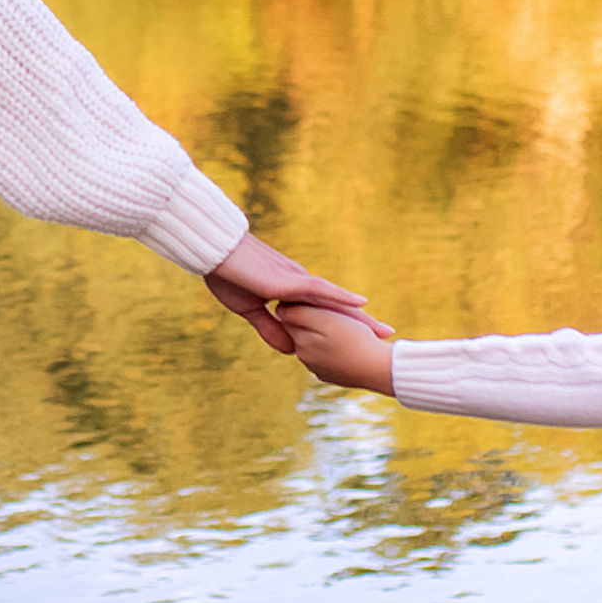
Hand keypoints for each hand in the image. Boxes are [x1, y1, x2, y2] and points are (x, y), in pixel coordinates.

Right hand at [203, 229, 369, 356]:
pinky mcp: (288, 281)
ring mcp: (296, 282)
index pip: (323, 312)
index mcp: (291, 294)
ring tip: (382, 328)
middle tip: (386, 334)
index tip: (363, 336)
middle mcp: (300, 285)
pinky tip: (361, 302)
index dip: (343, 323)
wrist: (215, 253)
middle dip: (361, 322)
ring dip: (358, 315)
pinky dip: (340, 296)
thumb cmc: (228, 276)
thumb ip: (271, 328)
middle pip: (336, 307)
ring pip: (334, 301)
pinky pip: (320, 289)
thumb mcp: (250, 310)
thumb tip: (291, 349)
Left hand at [279, 302, 398, 393]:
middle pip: (301, 329)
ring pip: (314, 343)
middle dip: (312, 320)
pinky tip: (348, 346)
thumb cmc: (354, 339)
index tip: (318, 300)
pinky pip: (327, 357)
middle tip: (334, 314)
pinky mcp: (330, 375)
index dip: (303, 302)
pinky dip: (333, 349)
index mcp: (301, 340)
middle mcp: (304, 356)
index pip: (289, 314)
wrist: (380, 369)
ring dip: (323, 334)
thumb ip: (299, 313)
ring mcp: (316, 368)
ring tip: (344, 330)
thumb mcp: (326, 319)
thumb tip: (280, 309)